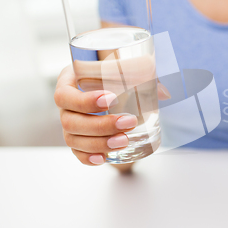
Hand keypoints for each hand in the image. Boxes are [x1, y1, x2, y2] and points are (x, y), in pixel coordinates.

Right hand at [54, 65, 169, 169]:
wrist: (113, 88)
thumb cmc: (115, 74)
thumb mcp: (126, 69)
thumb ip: (143, 75)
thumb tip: (163, 92)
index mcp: (69, 81)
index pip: (65, 95)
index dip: (85, 101)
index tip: (111, 99)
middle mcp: (66, 105)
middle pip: (70, 121)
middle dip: (101, 125)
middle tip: (129, 122)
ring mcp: (69, 124)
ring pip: (73, 139)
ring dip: (99, 143)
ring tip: (124, 141)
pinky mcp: (78, 140)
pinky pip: (77, 152)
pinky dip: (89, 157)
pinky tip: (104, 158)